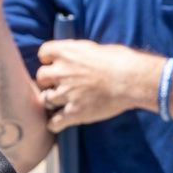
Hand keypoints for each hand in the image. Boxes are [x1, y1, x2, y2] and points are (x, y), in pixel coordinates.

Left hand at [33, 39, 154, 130]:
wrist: (132, 80)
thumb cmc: (120, 60)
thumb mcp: (95, 48)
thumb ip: (79, 53)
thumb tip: (76, 57)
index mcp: (66, 52)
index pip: (43, 53)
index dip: (48, 60)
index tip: (55, 64)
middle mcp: (61, 72)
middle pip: (40, 77)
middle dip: (48, 81)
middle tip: (59, 84)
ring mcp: (66, 93)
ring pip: (45, 99)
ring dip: (52, 101)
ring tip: (62, 102)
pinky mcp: (74, 112)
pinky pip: (54, 122)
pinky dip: (55, 124)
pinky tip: (59, 123)